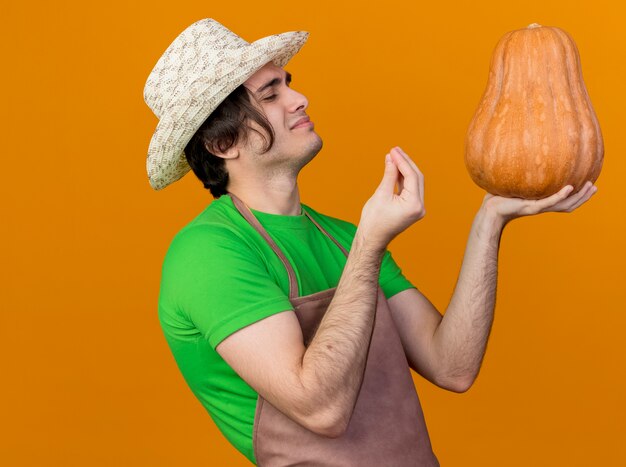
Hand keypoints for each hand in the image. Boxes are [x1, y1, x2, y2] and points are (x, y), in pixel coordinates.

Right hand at [358, 146, 425, 248]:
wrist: (372, 239)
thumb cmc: (374, 220)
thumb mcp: (381, 193)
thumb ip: (389, 174)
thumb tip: (391, 158)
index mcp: (414, 204)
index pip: (411, 176)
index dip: (402, 161)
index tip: (393, 150)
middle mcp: (420, 207)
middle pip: (416, 178)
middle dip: (405, 163)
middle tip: (395, 150)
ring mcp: (417, 209)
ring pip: (414, 182)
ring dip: (404, 169)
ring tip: (394, 156)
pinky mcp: (412, 209)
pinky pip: (410, 189)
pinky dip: (403, 179)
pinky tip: (395, 169)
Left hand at [481, 181, 598, 225]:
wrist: (489, 211)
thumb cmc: (499, 197)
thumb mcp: (514, 183)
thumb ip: (522, 173)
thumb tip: (525, 153)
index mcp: (541, 202)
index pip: (564, 201)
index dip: (578, 195)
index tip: (589, 184)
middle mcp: (542, 206)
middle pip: (569, 204)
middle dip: (584, 197)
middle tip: (595, 187)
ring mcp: (537, 207)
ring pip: (563, 204)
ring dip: (578, 196)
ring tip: (589, 186)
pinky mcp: (530, 207)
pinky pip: (549, 202)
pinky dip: (559, 196)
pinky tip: (569, 187)